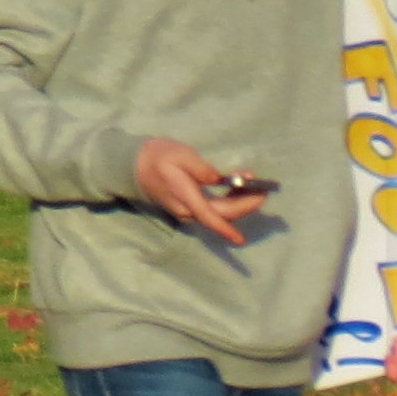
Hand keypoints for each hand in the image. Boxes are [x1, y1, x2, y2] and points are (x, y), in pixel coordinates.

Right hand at [134, 136, 253, 245]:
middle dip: (246, 204)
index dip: (226, 229)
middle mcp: (187, 210)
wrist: (135, 164)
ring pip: (219, 213)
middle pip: (222, 215)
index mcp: (185, 197)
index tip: (241, 240)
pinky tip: (235, 187)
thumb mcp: (181, 155)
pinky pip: (213, 210)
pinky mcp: (189, 207)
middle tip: (261, 187)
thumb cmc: (158, 157)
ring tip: (249, 180)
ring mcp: (187, 211)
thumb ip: (202, 168)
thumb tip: (218, 179)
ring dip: (239, 201)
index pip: (210, 217)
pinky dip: (229, 201)